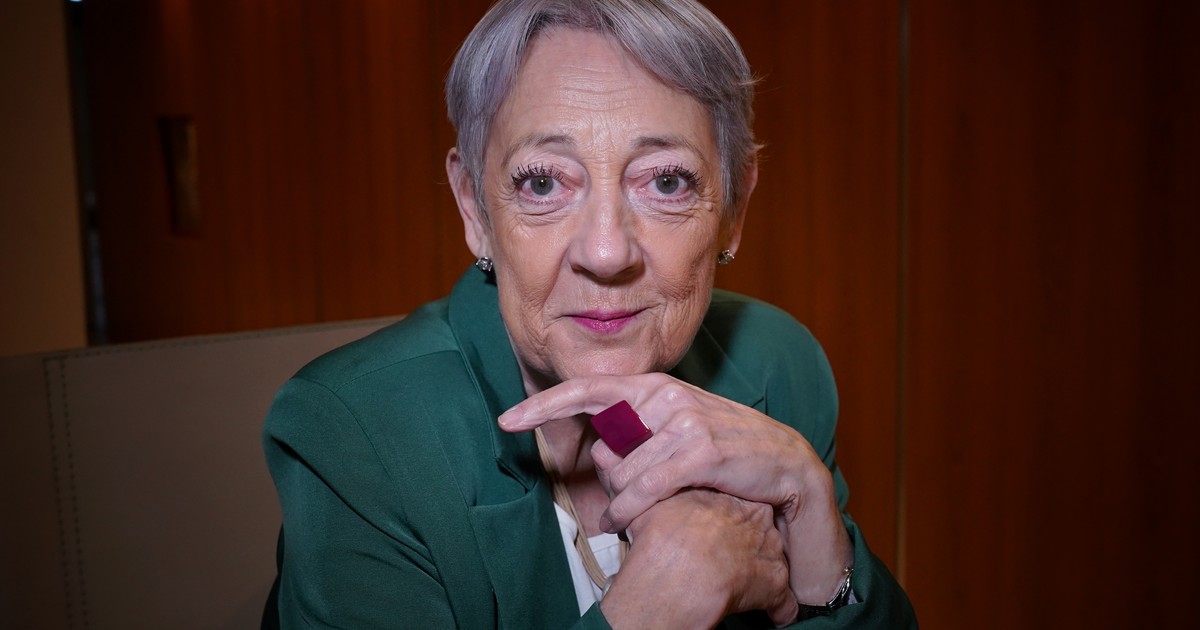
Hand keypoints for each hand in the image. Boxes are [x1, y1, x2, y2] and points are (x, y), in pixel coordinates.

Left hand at [499, 373, 853, 604]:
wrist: (788, 466)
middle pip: (606, 451)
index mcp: (657, 386)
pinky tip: (623, 523)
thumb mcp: (682, 428)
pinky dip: (628, 512)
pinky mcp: (699, 452)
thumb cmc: (730, 450)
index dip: (544, 405)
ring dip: (621, 505)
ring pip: (622, 475)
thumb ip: (642, 429)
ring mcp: (684, 422)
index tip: (507, 420)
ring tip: (636, 514)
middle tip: (627, 500)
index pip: (589, 390)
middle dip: (609, 484)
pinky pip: (643, 490)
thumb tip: (600, 447)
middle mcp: (667, 397)